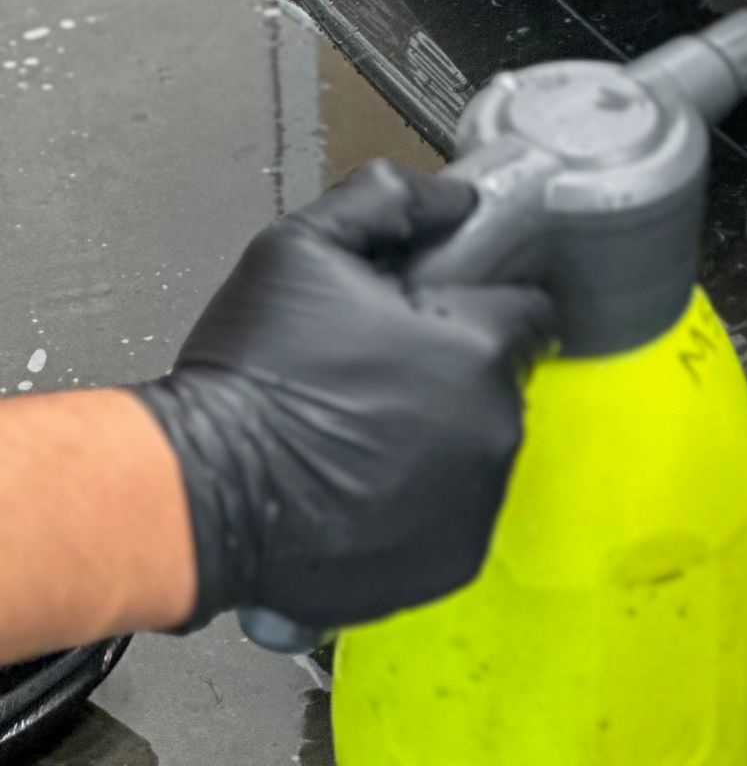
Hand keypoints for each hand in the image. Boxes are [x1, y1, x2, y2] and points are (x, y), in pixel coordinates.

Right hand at [136, 163, 555, 634]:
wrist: (199, 495)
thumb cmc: (254, 371)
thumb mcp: (305, 246)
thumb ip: (391, 201)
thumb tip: (458, 200)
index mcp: (478, 348)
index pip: (527, 310)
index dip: (479, 304)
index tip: (432, 316)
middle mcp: (494, 429)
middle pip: (501, 380)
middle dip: (456, 370)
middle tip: (379, 374)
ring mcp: (474, 504)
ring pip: (479, 447)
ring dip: (441, 435)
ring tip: (363, 432)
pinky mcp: (447, 564)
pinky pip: (455, 513)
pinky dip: (422, 500)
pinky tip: (363, 484)